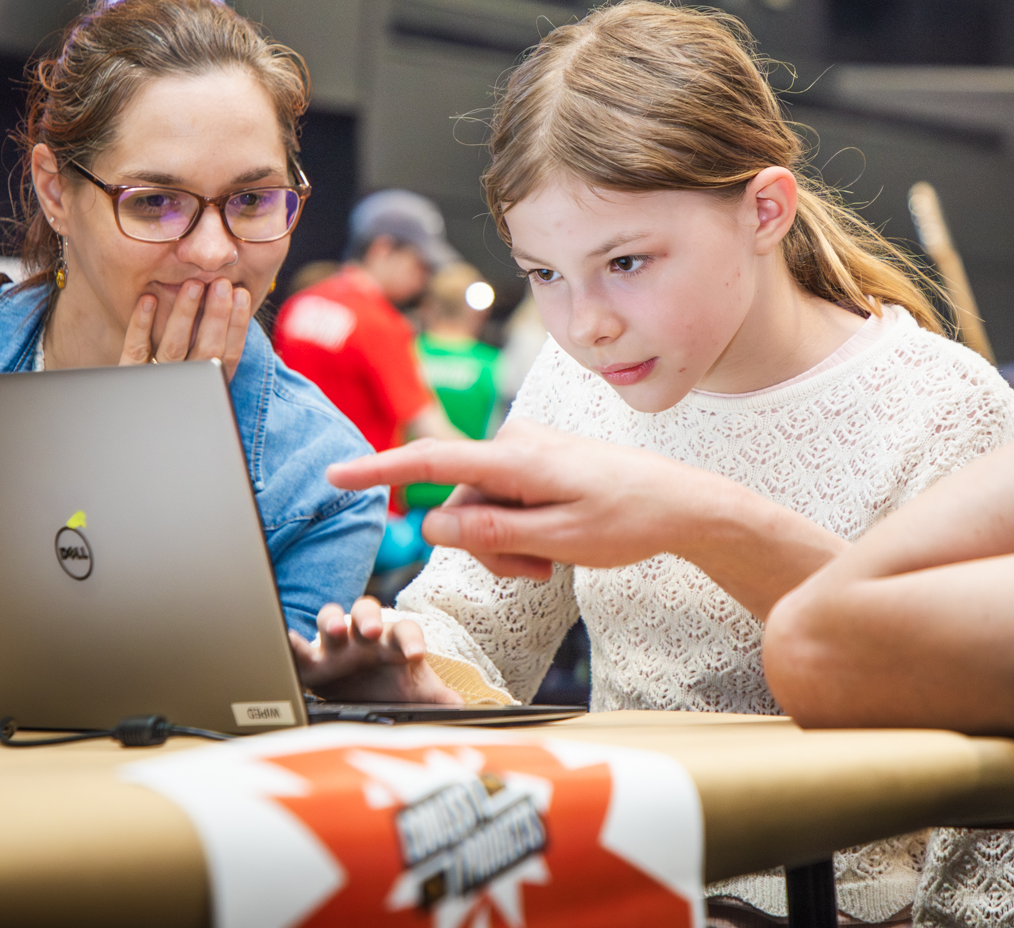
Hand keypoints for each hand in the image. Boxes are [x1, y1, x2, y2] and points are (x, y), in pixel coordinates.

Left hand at [119, 278, 253, 380]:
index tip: (241, 294)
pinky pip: (136, 349)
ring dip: (184, 314)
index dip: (237, 325)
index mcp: (207, 382)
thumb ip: (213, 345)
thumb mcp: (199, 373)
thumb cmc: (175, 382)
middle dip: (216, 316)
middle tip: (221, 284)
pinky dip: (141, 324)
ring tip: (192, 285)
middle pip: (206, 350)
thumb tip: (233, 303)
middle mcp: (186, 382)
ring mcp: (157, 379)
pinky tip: (148, 300)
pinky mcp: (130, 374)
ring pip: (174, 347)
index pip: (229, 354)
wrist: (135, 422)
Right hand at [288, 597, 460, 703]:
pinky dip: (292, 643)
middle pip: (367, 613)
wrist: (362, 696)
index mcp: (394, 641)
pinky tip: (287, 641)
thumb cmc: (392, 686)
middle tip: (370, 630)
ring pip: (332, 619)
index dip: (411, 639)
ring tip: (335, 629)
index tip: (416, 653)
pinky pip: (299, 648)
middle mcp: (364, 637)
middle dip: (368, 619)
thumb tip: (462, 709)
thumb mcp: (418, 694)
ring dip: (333, 621)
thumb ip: (439, 698)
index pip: (406, 631)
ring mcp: (336, 645)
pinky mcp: (311, 660)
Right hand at [327, 420, 719, 580]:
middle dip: (486, 546)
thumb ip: (492, 534)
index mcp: (517, 459)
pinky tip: (554, 542)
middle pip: (458, 504)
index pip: (432, 461)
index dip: (379, 470)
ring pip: (478, 511)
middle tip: (539, 570)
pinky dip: (518, 530)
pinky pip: (500, 502)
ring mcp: (523, 451)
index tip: (336, 475)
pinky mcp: (531, 461)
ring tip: (552, 557)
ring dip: (506, 544)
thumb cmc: (628, 519)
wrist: (678, 504)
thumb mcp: (559, 540)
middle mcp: (513, 444)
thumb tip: (431, 524)